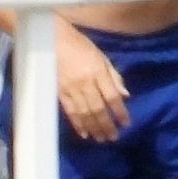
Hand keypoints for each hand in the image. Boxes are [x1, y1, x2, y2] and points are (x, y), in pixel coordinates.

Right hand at [55, 22, 129, 142]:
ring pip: (84, 113)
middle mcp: (85, 83)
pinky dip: (77, 124)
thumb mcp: (101, 57)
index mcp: (97, 72)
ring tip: (101, 138)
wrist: (52, 40)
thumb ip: (114, 77)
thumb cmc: (80, 46)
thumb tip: (125, 96)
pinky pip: (70, 111)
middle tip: (113, 137)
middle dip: (106, 125)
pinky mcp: (58, 92)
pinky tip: (84, 133)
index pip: (112, 97)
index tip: (126, 124)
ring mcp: (70, 89)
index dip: (120, 112)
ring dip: (93, 128)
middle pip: (98, 109)